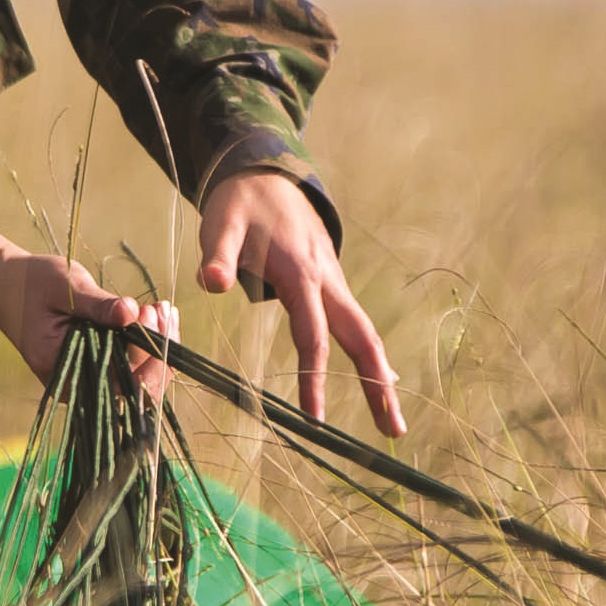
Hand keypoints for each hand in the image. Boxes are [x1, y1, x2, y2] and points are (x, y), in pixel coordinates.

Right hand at [0, 224, 176, 393]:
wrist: (6, 287)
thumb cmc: (32, 284)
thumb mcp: (66, 287)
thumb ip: (98, 305)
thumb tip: (131, 313)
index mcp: (66, 372)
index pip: (122, 383)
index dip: (147, 355)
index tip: (151, 314)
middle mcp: (78, 387)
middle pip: (136, 387)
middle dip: (158, 350)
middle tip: (161, 309)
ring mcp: (86, 380)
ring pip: (136, 377)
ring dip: (156, 345)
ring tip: (162, 309)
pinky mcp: (93, 368)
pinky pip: (126, 365)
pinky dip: (145, 343)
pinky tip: (155, 316)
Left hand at [197, 173, 404, 435]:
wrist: (266, 174)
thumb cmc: (240, 204)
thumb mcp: (221, 224)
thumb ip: (218, 255)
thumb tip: (212, 283)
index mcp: (301, 273)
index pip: (312, 335)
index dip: (314, 376)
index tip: (313, 416)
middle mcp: (327, 281)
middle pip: (363, 339)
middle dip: (378, 386)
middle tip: (393, 431)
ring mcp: (334, 283)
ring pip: (365, 333)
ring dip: (381, 376)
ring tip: (391, 421)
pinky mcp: (331, 284)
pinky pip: (356, 324)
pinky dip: (370, 355)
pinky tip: (379, 379)